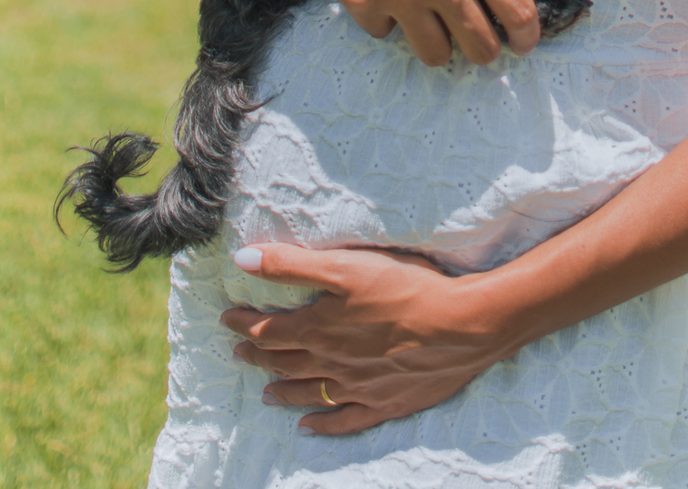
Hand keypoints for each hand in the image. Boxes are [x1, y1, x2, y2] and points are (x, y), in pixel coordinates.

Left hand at [220, 242, 506, 434]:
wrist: (461, 326)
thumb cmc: (405, 288)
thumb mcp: (345, 266)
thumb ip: (291, 264)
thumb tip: (242, 260)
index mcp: (319, 329)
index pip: (269, 329)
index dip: (244, 323)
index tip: (226, 318)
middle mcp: (332, 363)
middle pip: (285, 361)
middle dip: (259, 354)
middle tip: (239, 351)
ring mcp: (358, 388)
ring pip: (309, 392)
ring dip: (283, 389)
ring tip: (265, 391)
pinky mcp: (385, 402)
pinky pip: (345, 420)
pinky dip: (323, 423)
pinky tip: (309, 425)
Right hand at [280, 0, 540, 66]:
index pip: (518, 12)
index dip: (526, 36)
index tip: (522, 42)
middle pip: (481, 49)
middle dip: (483, 48)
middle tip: (475, 38)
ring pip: (436, 55)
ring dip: (437, 41)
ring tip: (429, 19)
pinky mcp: (363, 4)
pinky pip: (386, 32)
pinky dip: (386, 19)